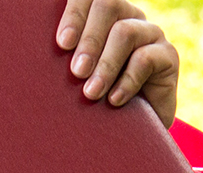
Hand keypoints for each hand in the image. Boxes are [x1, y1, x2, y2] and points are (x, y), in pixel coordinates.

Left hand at [57, 0, 178, 126]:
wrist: (130, 130)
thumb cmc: (93, 99)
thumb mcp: (75, 76)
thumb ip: (64, 58)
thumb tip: (33, 55)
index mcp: (101, 15)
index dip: (75, 14)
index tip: (62, 44)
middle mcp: (127, 16)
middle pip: (108, 5)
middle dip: (89, 40)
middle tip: (76, 72)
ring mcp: (150, 33)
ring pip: (125, 32)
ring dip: (105, 65)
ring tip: (91, 92)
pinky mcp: (168, 56)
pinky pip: (145, 59)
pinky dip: (126, 82)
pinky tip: (114, 100)